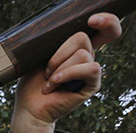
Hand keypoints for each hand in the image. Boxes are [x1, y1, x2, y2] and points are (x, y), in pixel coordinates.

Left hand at [11, 12, 122, 132]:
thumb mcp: (38, 56)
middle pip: (82, 37)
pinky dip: (68, 74)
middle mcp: (85, 56)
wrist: (29, 108)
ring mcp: (90, 70)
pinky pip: (90, 68)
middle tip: (47, 71)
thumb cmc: (31, 84)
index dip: (106, 20)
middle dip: (59, 54)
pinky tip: (55, 83)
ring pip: (82, 54)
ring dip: (60, 68)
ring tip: (49, 81)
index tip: (92, 20)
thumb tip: (65, 29)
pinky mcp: (92, 84)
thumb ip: (55, 41)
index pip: (102, 27)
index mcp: (75, 48)